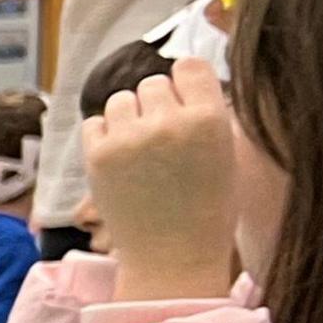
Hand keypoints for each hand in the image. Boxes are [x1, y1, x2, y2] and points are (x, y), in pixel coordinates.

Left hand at [88, 59, 242, 300]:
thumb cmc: (207, 207)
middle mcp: (168, 123)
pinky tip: (121, 160)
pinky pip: (95, 122)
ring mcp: (128, 139)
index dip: (186, 83)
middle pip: (153, 83)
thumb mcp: (227, 153)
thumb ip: (207, 112)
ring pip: (121, 99)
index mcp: (209, 120)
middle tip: (164, 138)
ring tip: (142, 150)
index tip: (185, 103)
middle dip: (157, 105)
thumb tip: (182, 79)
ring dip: (130, 117)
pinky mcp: (96, 156)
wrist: (173, 256)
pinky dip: (105, 135)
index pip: (190, 66)